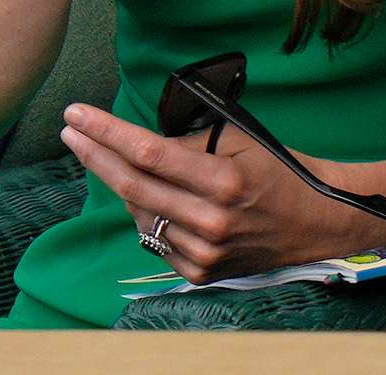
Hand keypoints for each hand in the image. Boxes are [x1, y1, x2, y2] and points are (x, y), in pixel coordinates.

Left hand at [60, 104, 368, 283]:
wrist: (315, 220)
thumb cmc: (280, 170)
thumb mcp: (239, 142)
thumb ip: (188, 145)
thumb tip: (139, 144)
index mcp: (223, 179)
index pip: (148, 152)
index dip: (107, 132)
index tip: (77, 114)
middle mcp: (211, 219)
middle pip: (132, 185)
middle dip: (94, 154)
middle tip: (70, 131)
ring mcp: (204, 251)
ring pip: (140, 214)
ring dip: (122, 186)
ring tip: (118, 162)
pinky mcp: (201, 272)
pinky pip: (157, 240)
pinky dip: (148, 216)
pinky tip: (151, 198)